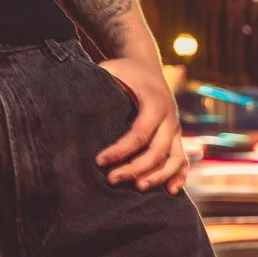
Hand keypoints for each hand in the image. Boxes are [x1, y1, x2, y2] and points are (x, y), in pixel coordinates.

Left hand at [95, 57, 187, 193]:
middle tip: (111, 180)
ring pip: (175, 159)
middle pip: (157, 150)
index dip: (120, 151)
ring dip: (158, 176)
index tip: (98, 161)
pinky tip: (169, 192)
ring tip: (138, 188)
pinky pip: (183, 160)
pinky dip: (179, 176)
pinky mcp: (177, 136)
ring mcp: (176, 127)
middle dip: (135, 168)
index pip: (139, 133)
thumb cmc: (123, 71)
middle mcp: (169, 116)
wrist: (146, 64)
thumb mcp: (111, 70)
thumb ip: (99, 85)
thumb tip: (74, 105)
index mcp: (154, 101)